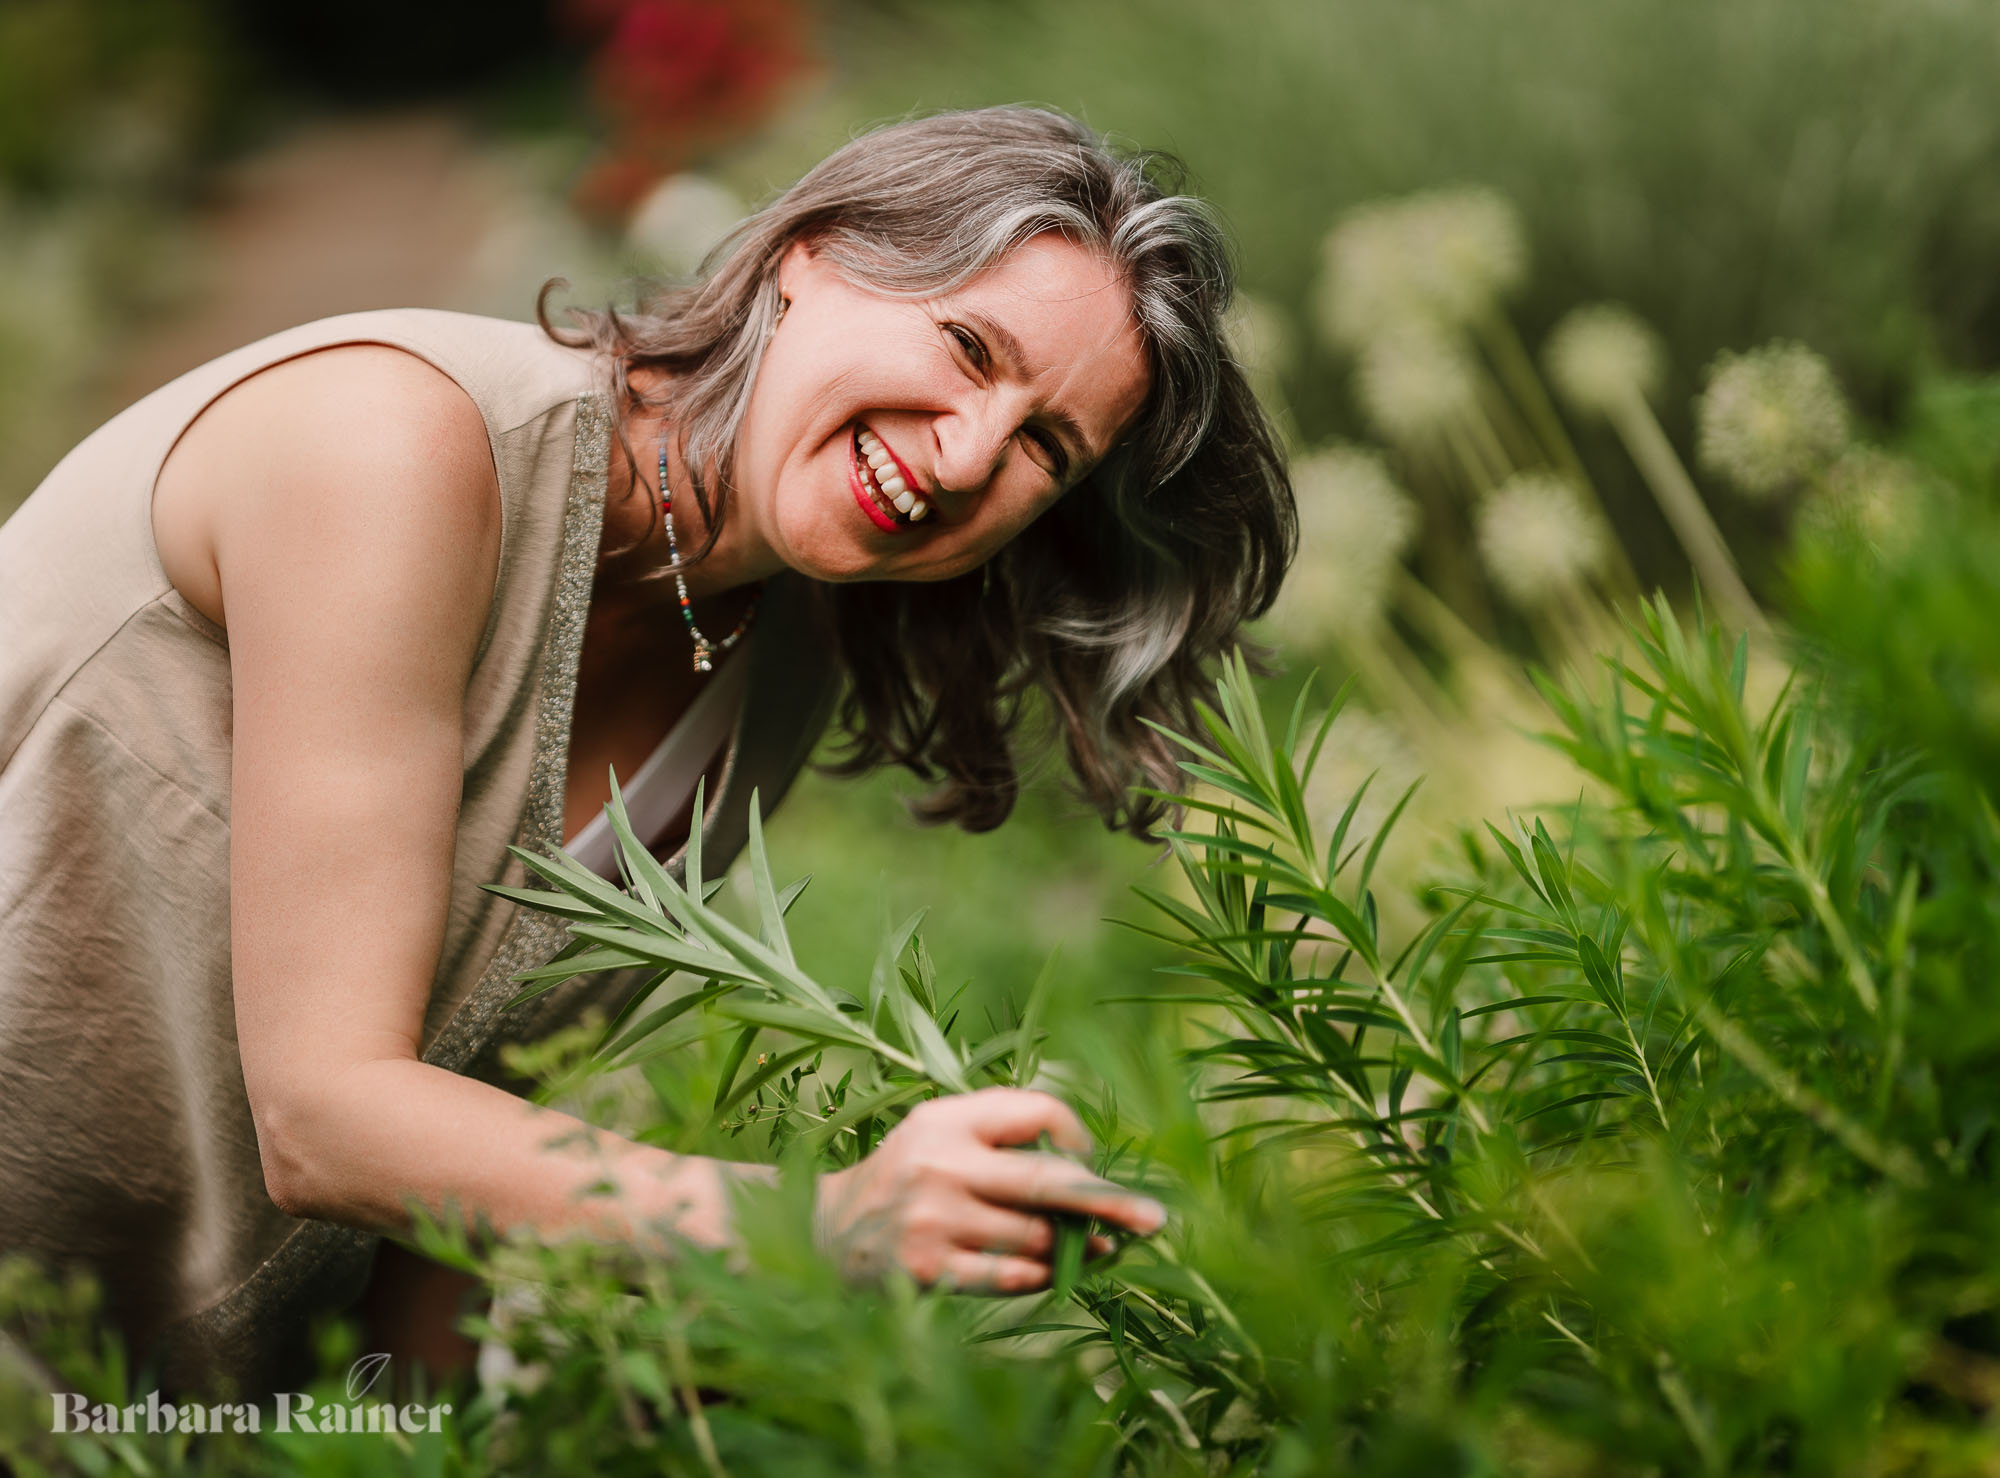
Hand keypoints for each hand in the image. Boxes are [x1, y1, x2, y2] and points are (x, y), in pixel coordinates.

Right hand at [813, 1086, 1167, 1294]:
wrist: (826, 1231)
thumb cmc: (908, 1174)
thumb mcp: (941, 1129)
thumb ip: (1005, 1131)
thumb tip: (1089, 1164)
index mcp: (948, 1118)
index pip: (1037, 1111)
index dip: (1076, 1136)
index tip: (1085, 1160)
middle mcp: (941, 1163)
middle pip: (1048, 1181)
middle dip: (1109, 1200)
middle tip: (1156, 1219)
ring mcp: (934, 1219)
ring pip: (1036, 1238)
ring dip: (1076, 1246)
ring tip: (1098, 1249)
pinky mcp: (929, 1269)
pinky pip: (1010, 1278)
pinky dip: (1041, 1276)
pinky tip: (1053, 1272)